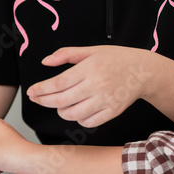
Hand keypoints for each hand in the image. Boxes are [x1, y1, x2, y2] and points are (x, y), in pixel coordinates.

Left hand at [26, 46, 156, 126]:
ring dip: (60, 112)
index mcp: (89, 68)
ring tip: (58, 104)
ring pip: (73, 114)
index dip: (41, 90)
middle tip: (36, 99)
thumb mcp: (91, 50)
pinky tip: (76, 111)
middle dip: (44, 101)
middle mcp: (97, 85)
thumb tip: (45, 62)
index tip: (31, 92)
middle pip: (61, 101)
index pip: (58, 83)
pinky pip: (88, 122)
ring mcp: (105, 101)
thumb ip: (66, 54)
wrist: (142, 71)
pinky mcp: (113, 112)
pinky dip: (78, 119)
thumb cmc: (115, 58)